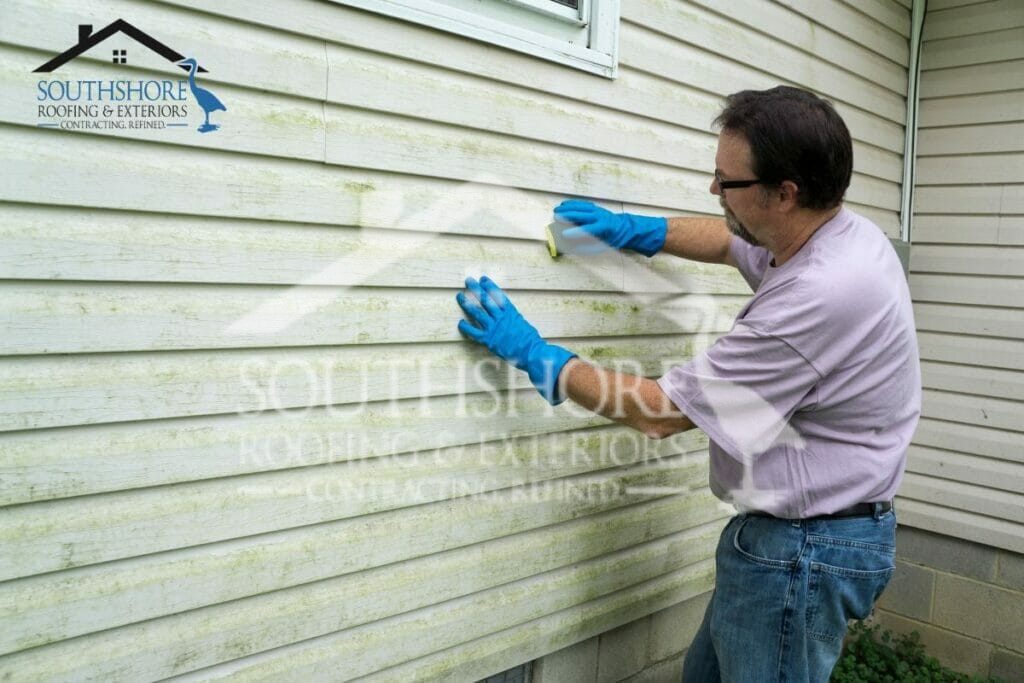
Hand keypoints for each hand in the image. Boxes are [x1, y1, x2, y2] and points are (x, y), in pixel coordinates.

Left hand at [456, 276, 575, 404]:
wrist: (531, 353)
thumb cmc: (531, 341)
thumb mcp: (523, 324)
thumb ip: (513, 318)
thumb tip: (507, 315)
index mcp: (511, 312)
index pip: (497, 295)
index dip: (489, 286)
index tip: (483, 279)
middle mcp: (501, 318)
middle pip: (485, 300)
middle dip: (475, 289)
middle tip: (468, 281)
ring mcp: (494, 328)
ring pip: (477, 312)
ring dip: (467, 303)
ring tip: (460, 296)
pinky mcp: (489, 340)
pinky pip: (474, 332)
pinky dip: (466, 327)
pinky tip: (460, 323)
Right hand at [553, 199, 666, 255]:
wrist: (623, 228)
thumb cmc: (610, 240)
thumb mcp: (601, 247)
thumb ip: (585, 247)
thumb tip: (569, 248)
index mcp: (603, 228)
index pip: (588, 230)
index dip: (576, 232)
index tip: (564, 234)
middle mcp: (600, 217)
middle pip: (582, 215)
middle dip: (568, 216)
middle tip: (556, 217)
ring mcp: (597, 210)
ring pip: (581, 207)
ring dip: (568, 208)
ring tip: (556, 210)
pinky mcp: (595, 207)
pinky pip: (582, 204)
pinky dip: (573, 203)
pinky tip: (564, 204)